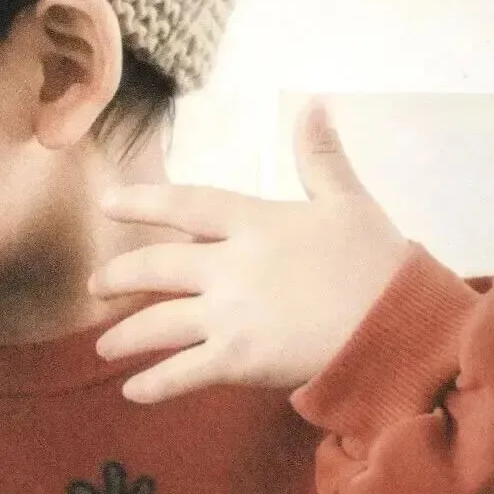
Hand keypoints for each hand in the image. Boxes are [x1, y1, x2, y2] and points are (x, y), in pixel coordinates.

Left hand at [91, 100, 411, 401]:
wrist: (400, 327)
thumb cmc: (377, 261)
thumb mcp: (347, 200)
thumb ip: (318, 155)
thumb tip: (312, 102)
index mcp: (253, 222)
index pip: (184, 205)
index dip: (141, 201)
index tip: (106, 202)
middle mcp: (229, 266)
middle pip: (157, 268)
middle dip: (119, 277)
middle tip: (94, 286)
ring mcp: (229, 315)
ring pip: (160, 323)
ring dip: (125, 336)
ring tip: (101, 346)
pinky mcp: (239, 361)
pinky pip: (184, 373)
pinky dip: (155, 384)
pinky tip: (131, 391)